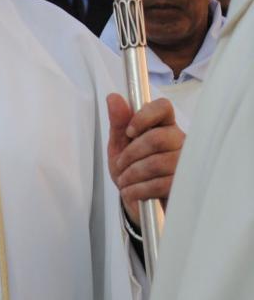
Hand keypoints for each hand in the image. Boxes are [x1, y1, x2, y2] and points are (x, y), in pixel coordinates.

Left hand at [106, 94, 184, 225]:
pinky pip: (161, 184)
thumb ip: (118, 122)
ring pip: (157, 162)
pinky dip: (138, 189)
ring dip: (132, 174)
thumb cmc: (131, 168)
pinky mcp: (185, 185)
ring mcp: (185, 163)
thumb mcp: (119, 145)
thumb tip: (113, 97)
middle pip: (157, 138)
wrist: (138, 202)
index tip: (129, 132)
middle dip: (130, 154)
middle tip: (120, 165)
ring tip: (125, 181)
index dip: (144, 116)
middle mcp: (179, 140)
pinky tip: (132, 192)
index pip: (163, 107)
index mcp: (163, 125)